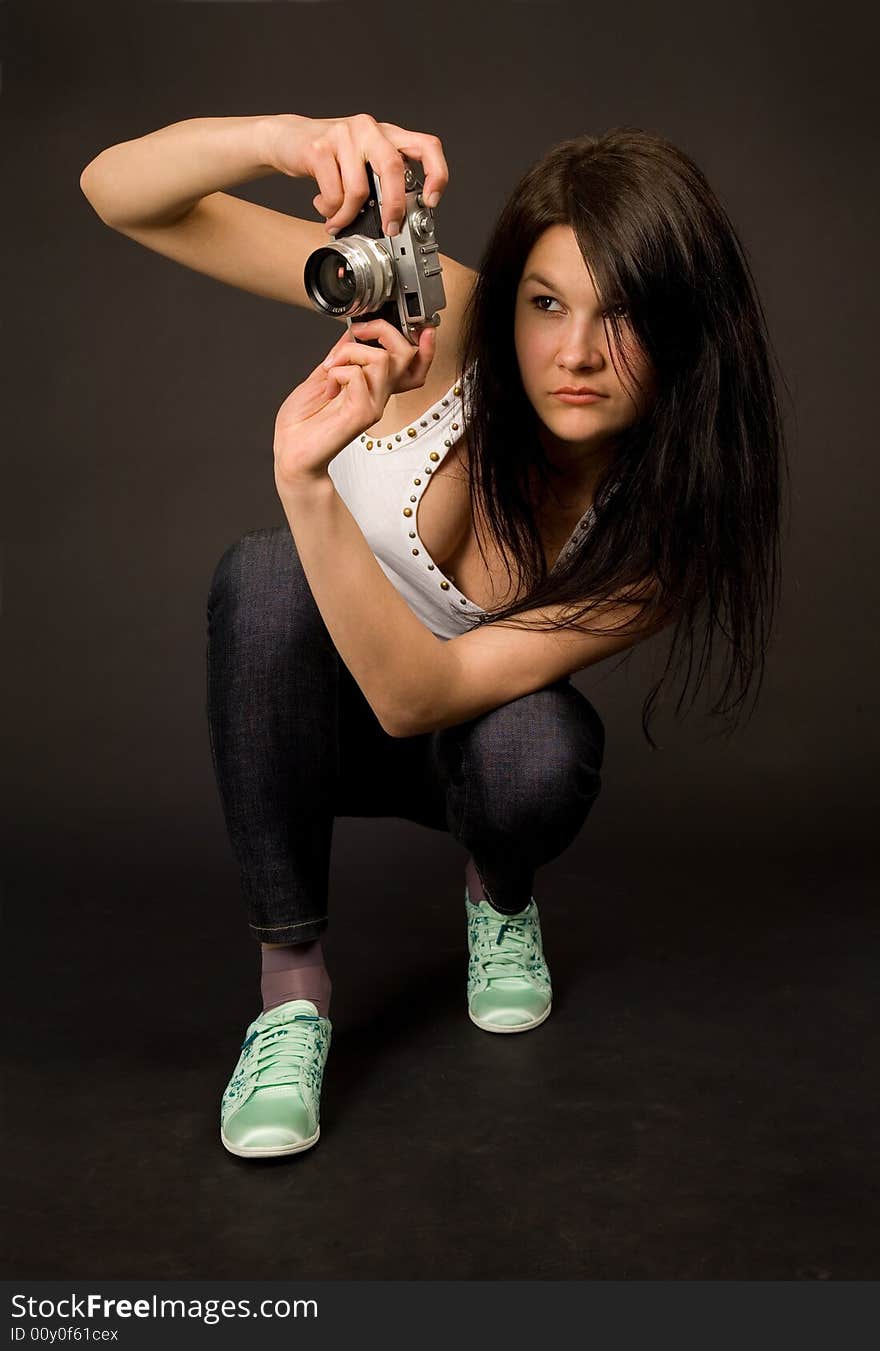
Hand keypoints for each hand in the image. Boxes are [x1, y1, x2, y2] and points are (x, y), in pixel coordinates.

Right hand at [262, 112, 448, 236]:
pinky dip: (331, 211)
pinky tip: (325, 207)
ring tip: (339, 221)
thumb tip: (399, 221)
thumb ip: (382, 182)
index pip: (426, 146)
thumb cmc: (331, 157)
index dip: (436, 173)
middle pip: (393, 167)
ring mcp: (343, 135)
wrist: (288, 139)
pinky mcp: (319, 147)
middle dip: (394, 206)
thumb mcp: (363, 163)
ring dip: (349, 216)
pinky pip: (334, 193)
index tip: (431, 201)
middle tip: (390, 229)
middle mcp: (369, 129)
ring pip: (359, 189)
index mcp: (387, 134)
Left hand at [274, 318, 436, 490]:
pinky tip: (328, 387)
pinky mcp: (362, 414)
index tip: (420, 329)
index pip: (413, 367)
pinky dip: (337, 372)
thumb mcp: (322, 375)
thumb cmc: (302, 421)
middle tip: (355, 334)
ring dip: (349, 353)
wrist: (290, 449)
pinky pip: (357, 375)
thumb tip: (351, 333)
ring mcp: (372, 405)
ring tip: (331, 367)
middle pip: (406, 354)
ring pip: (381, 359)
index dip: (425, 347)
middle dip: (381, 330)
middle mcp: (377, 396)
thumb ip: (341, 356)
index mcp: (372, 386)